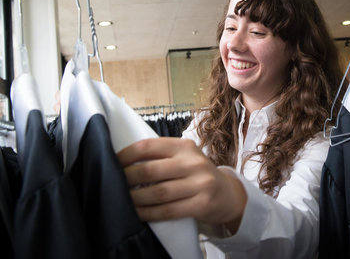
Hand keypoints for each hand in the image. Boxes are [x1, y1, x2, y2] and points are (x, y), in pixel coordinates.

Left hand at [117, 137, 246, 231]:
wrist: (226, 193)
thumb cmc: (196, 173)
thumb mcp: (184, 157)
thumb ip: (161, 156)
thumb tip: (124, 161)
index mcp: (184, 146)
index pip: (148, 146)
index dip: (126, 155)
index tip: (113, 163)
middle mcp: (193, 162)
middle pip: (150, 170)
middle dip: (127, 179)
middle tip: (114, 185)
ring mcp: (200, 183)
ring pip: (158, 193)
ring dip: (135, 199)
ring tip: (122, 201)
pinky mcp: (202, 204)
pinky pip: (168, 211)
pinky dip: (149, 213)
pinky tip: (138, 213)